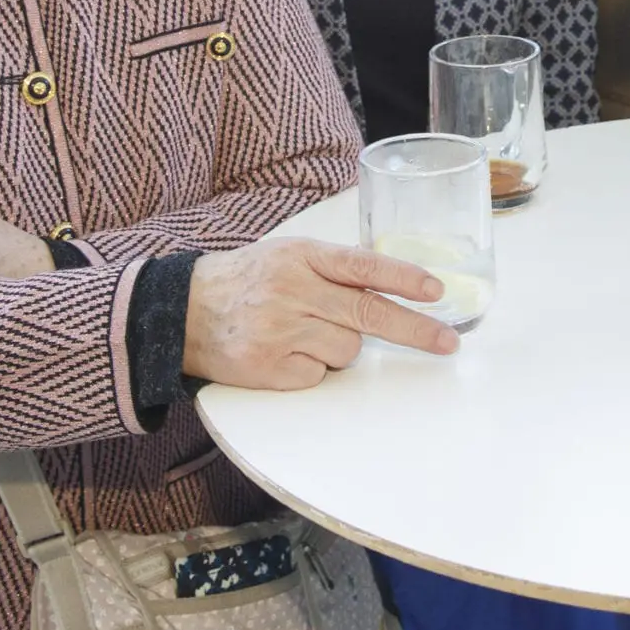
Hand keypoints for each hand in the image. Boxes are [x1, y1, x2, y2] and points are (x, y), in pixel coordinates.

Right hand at [184, 238, 457, 389]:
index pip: (363, 266)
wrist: (181, 313)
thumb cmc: (249, 280)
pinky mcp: (269, 368)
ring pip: (347, 350)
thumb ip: (336, 266)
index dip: (404, 278)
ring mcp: (280, 331)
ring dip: (339, 346)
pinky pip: (319, 375)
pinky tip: (286, 352)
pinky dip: (313, 367)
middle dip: (414, 331)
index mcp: (302, 256)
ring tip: (304, 332)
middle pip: (367, 314)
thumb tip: (397, 285)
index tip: (437, 291)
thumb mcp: (290, 254)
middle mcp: (293, 291)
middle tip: (448, 342)